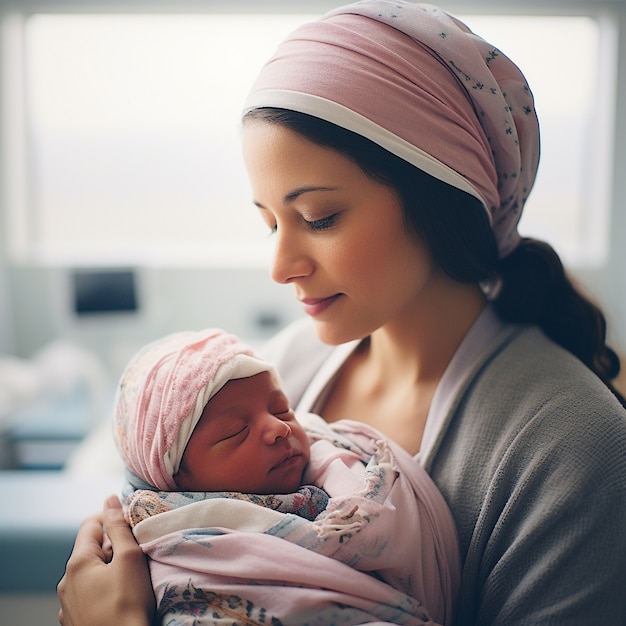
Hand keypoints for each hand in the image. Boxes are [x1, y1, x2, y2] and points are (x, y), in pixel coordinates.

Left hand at [57, 494, 155, 625]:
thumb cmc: (128, 604)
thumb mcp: (129, 558)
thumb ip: (119, 526)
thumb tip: (110, 498)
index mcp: (76, 563)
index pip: (91, 525)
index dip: (111, 517)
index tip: (131, 521)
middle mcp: (66, 583)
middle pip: (91, 550)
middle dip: (113, 544)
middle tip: (137, 549)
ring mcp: (68, 605)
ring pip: (90, 574)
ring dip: (108, 568)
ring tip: (132, 574)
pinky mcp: (76, 622)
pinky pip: (89, 594)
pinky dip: (103, 588)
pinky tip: (121, 595)